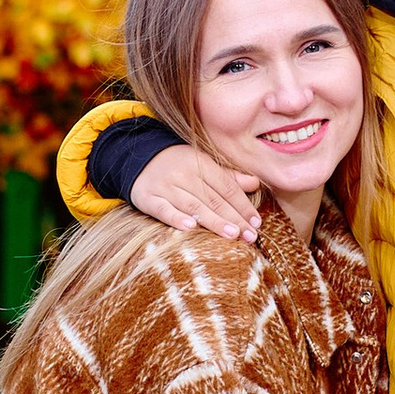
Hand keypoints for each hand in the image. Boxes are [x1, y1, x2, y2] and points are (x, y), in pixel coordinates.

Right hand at [130, 143, 263, 243]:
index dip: (242, 205)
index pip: (226, 188)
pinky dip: (176, 218)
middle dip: (234, 218)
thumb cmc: (178, 164)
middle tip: (250, 236)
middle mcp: (183, 174)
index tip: (256, 222)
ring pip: (193, 206)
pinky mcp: (147, 198)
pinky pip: (163, 209)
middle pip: (213, 199)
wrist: (138, 157)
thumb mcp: (203, 164)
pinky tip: (191, 228)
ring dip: (214, 221)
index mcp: (200, 163)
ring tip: (232, 235)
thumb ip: (228, 177)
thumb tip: (255, 183)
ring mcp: (165, 186)